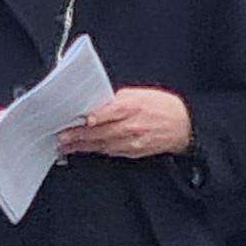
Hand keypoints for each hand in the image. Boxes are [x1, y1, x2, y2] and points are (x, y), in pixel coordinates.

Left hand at [58, 87, 192, 160]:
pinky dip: (96, 150)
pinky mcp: (134, 151)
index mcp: (132, 107)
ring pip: (102, 145)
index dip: (93, 117)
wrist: (184, 125)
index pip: (109, 112)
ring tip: (65, 145)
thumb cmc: (161, 106)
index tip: (79, 120)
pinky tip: (83, 149)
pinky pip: (111, 151)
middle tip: (61, 137)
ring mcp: (133, 140)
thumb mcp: (139, 94)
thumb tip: (94, 104)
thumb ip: (115, 99)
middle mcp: (132, 125)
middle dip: (78, 135)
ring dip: (82, 146)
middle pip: (101, 131)